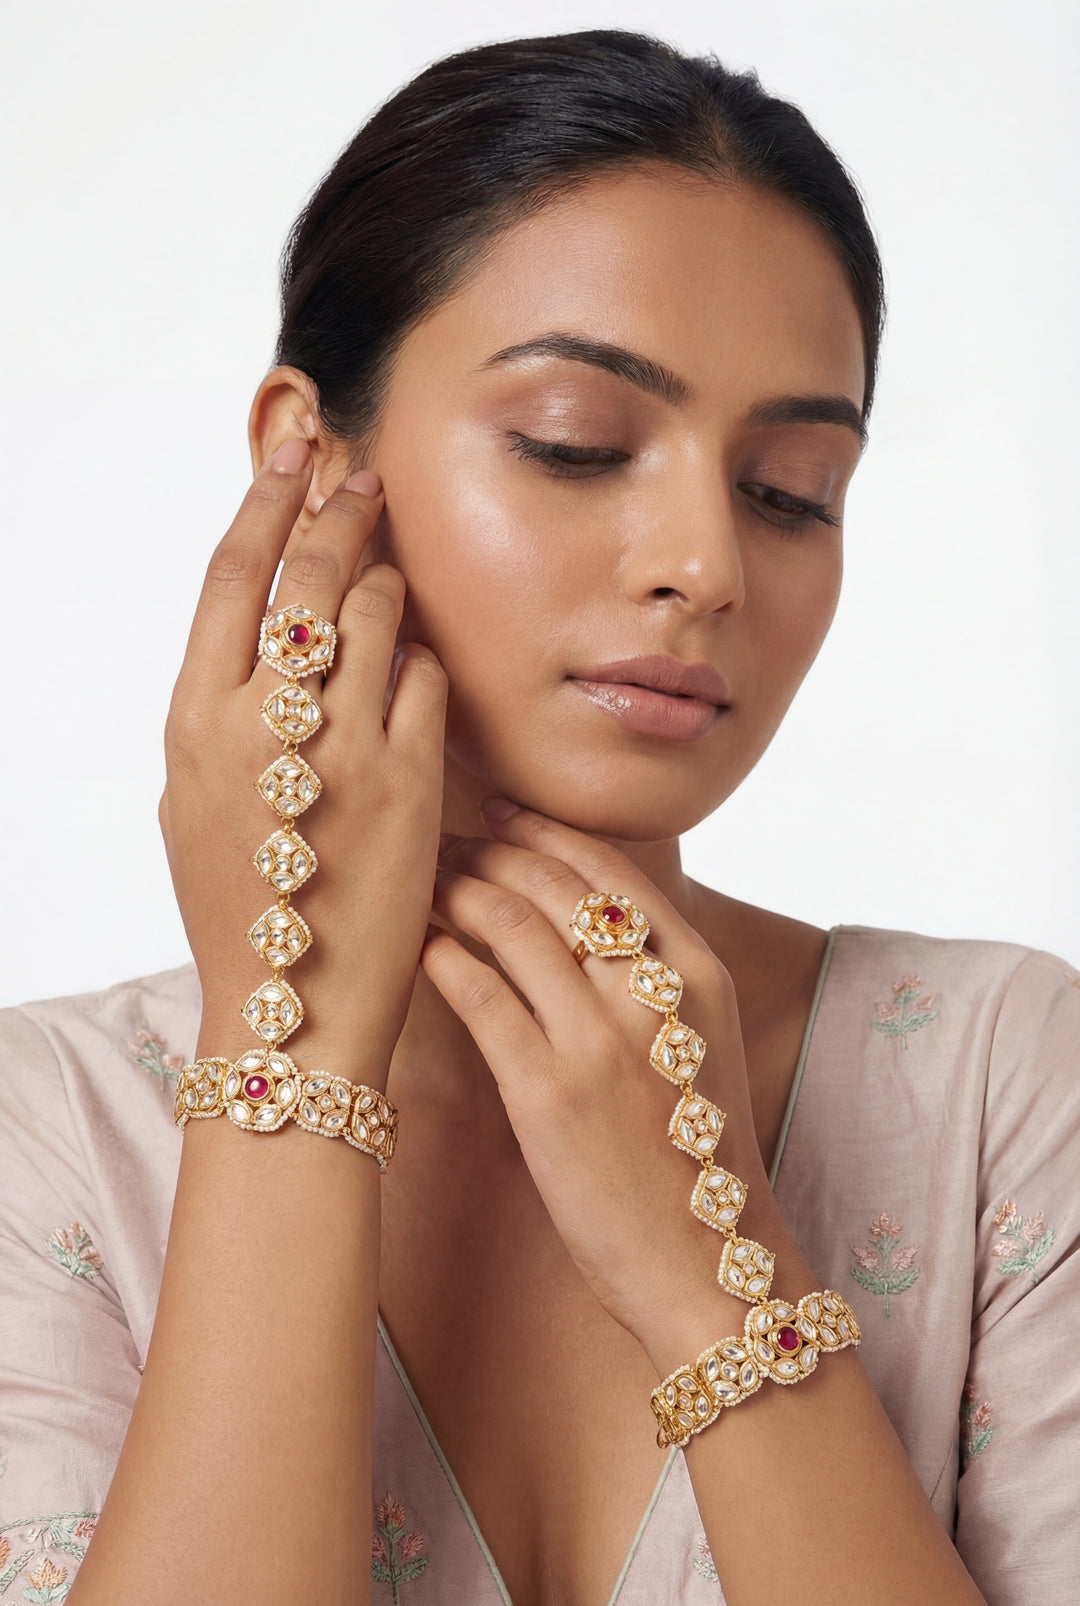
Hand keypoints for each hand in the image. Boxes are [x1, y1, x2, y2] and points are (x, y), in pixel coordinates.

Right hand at [159, 440, 447, 1082]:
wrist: (294, 1005)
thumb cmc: (240, 906)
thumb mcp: (196, 802)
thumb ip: (224, 712)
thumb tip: (265, 633)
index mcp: (193, 720)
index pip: (233, 574)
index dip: (268, 500)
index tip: (296, 455)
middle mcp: (261, 722)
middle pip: (307, 575)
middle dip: (340, 511)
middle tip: (367, 478)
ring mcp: (338, 747)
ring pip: (377, 614)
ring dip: (390, 583)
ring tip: (393, 578)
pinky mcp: (408, 779)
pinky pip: (427, 679)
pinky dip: (425, 663)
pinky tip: (420, 673)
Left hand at [422, 800, 775, 1349]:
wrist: (709, 1263)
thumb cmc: (696, 1158)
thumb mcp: (700, 1046)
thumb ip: (655, 980)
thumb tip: (585, 923)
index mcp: (697, 972)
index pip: (608, 868)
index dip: (542, 832)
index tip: (497, 815)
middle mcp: (652, 991)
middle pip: (551, 884)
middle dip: (486, 851)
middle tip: (442, 845)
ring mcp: (600, 1038)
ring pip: (509, 922)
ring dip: (454, 890)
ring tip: (422, 885)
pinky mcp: (548, 1091)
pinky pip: (480, 995)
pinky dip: (442, 957)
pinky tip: (419, 946)